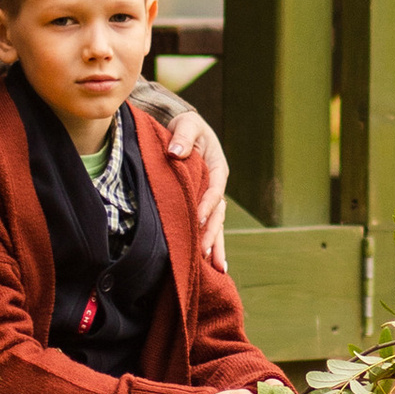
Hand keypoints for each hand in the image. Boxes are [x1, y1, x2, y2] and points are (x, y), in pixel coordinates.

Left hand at [159, 101, 228, 267]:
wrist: (183, 132)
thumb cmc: (186, 127)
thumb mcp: (187, 125)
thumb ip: (183, 136)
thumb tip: (176, 153)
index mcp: (217, 169)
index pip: (214, 190)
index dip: (208, 204)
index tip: (197, 219)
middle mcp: (216, 188)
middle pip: (218, 214)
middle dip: (212, 234)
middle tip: (204, 252)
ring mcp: (210, 200)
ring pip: (215, 226)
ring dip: (215, 246)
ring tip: (216, 268)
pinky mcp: (201, 207)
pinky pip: (207, 227)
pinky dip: (209, 244)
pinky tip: (209, 265)